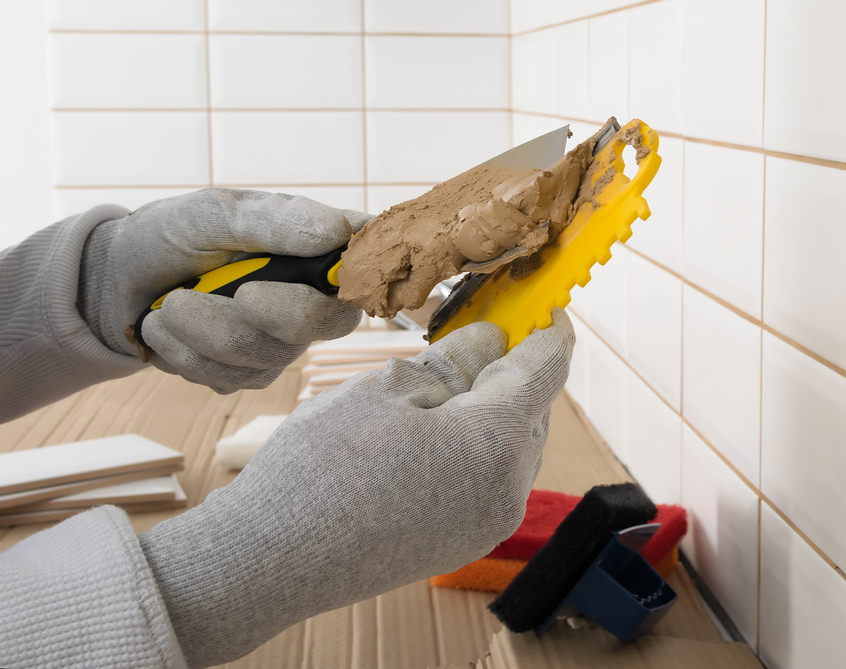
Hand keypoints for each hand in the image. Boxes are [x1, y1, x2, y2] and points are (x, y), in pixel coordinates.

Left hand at [78, 188, 369, 392]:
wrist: (119, 280)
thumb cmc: (175, 234)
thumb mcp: (216, 212)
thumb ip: (275, 221)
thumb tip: (334, 232)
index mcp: (322, 248)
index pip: (370, 261)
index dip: (365, 273)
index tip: (339, 274)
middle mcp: (317, 298)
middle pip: (325, 322)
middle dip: (263, 312)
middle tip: (222, 292)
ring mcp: (285, 342)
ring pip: (263, 355)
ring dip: (199, 330)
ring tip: (170, 304)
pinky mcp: (251, 374)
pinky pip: (228, 378)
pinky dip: (185, 353)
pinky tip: (171, 329)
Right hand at [138, 310, 575, 668]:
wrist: (273, 559)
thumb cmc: (322, 467)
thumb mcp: (387, 388)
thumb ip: (453, 361)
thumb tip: (492, 340)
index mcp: (493, 442)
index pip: (544, 372)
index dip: (548, 334)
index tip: (546, 310)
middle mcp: (507, 490)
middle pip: (531, 412)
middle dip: (511, 373)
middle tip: (479, 339)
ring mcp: (488, 524)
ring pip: (512, 448)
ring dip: (491, 413)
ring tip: (441, 389)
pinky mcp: (464, 543)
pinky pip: (490, 481)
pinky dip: (475, 449)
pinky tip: (431, 435)